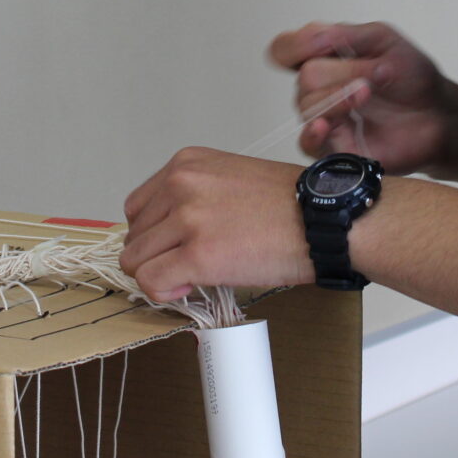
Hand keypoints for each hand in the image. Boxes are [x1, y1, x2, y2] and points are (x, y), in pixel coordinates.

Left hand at [120, 147, 312, 301]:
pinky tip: (186, 288)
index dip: (154, 234)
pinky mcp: (197, 255)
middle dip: (156, 256)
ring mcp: (187, 219)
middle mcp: (180, 185)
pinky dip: (162, 293)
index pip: (138, 208)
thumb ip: (192, 196)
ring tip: (189, 277)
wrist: (323, 219)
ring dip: (158, 275)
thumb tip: (165, 233)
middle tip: (186, 266)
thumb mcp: (229, 178)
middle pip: (135, 235)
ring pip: (135, 260)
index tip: (175, 246)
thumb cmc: (288, 203)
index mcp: (186, 164)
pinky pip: (151, 281)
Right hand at [268, 21, 454, 174]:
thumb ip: (345, 34)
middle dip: (342, 73)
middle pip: (304, 77)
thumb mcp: (383, 39)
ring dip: (341, 96)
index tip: (324, 45)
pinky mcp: (335, 149)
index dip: (294, 47)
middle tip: (376, 74)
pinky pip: (307, 144)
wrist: (439, 115)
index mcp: (322, 58)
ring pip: (309, 106)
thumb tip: (313, 39)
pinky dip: (312, 133)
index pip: (284, 50)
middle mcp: (317, 89)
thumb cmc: (412, 77)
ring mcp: (324, 119)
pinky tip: (326, 125)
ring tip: (369, 93)